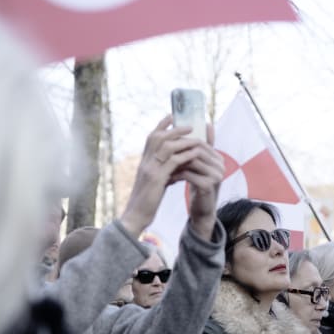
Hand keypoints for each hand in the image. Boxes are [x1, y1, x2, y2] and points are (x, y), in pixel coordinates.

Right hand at [120, 115, 204, 236]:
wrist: (136, 217)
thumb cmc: (146, 202)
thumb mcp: (156, 184)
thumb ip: (165, 173)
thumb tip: (178, 168)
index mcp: (144, 162)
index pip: (151, 137)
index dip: (161, 125)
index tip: (172, 116)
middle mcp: (145, 162)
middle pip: (158, 137)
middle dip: (174, 129)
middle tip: (189, 125)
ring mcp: (149, 169)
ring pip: (166, 146)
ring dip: (183, 140)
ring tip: (196, 138)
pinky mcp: (156, 179)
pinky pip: (173, 162)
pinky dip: (185, 156)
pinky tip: (195, 154)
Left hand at [170, 124, 223, 240]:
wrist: (202, 209)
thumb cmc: (199, 184)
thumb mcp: (199, 165)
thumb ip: (202, 147)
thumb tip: (207, 124)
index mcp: (219, 158)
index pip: (200, 143)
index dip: (183, 143)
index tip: (168, 144)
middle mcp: (221, 165)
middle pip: (196, 151)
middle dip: (179, 151)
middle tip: (163, 152)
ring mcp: (216, 175)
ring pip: (191, 161)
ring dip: (176, 162)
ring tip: (163, 163)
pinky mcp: (209, 186)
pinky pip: (189, 175)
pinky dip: (177, 174)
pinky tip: (168, 176)